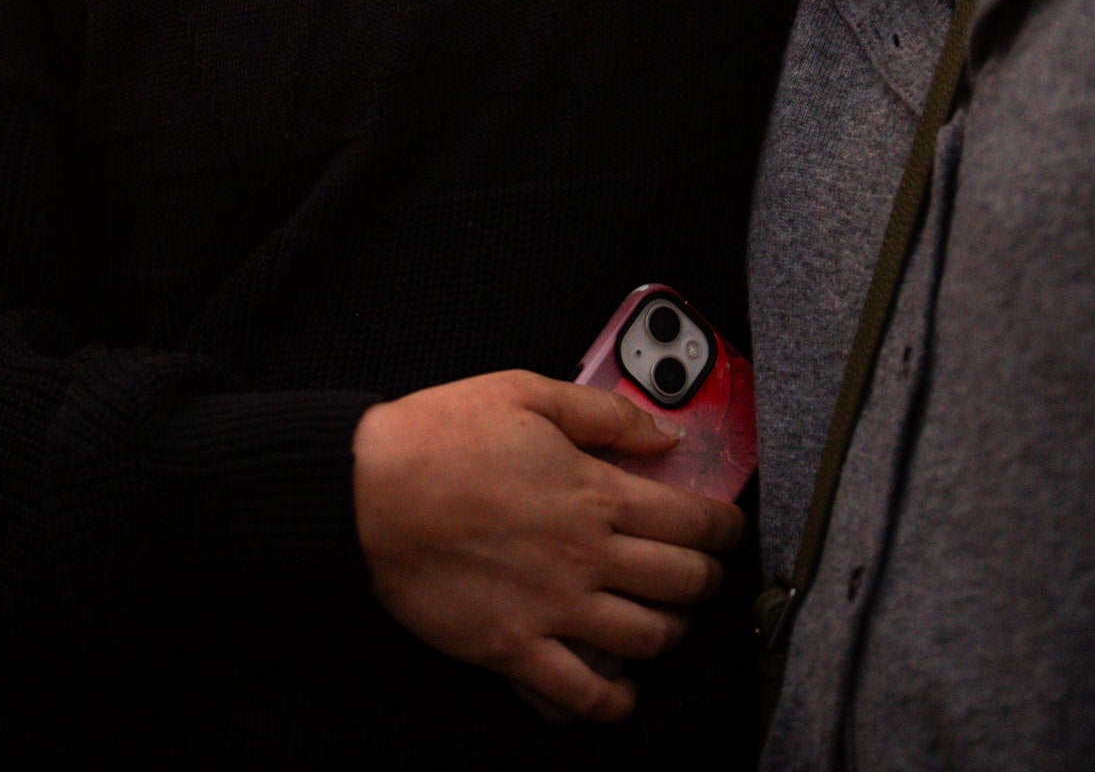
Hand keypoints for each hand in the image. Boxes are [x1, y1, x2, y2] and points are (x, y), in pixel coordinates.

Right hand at [352, 371, 744, 722]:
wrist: (368, 492)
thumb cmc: (438, 438)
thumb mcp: (525, 392)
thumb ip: (603, 414)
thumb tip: (662, 433)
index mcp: (595, 492)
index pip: (693, 520)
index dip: (724, 527)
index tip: (727, 528)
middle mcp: (587, 554)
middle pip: (684, 582)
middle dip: (708, 580)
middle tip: (704, 574)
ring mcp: (554, 606)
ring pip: (649, 638)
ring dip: (673, 633)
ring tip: (669, 623)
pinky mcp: (514, 646)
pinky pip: (581, 692)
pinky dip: (613, 702)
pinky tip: (622, 695)